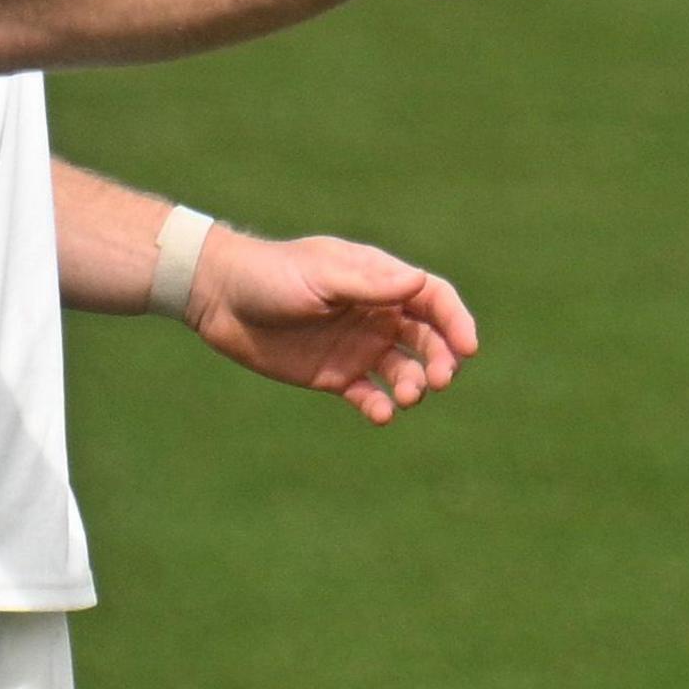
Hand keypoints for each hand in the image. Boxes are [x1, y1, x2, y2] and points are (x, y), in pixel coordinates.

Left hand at [183, 229, 477, 424]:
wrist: (220, 297)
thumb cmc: (271, 275)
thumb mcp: (320, 276)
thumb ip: (368, 284)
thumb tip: (419, 282)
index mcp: (378, 280)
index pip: (433, 299)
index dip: (456, 321)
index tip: (468, 347)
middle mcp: (376, 314)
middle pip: (428, 339)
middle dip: (442, 360)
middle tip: (441, 380)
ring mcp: (358, 346)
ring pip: (404, 371)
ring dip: (413, 386)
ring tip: (406, 397)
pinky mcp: (335, 375)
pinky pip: (369, 395)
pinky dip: (380, 406)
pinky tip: (380, 413)